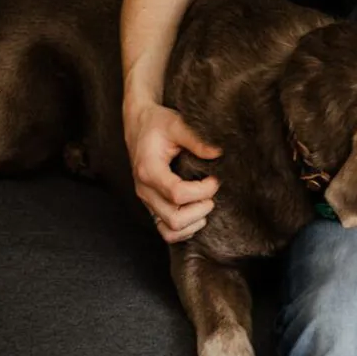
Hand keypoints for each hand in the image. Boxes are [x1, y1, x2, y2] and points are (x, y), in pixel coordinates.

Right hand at [125, 100, 222, 242]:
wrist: (138, 124)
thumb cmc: (157, 124)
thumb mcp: (176, 123)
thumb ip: (197, 139)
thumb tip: (218, 153)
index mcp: (149, 171)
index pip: (177, 194)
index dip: (202, 190)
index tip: (215, 179)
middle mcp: (144, 190)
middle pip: (174, 218)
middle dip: (200, 208)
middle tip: (212, 190)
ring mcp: (147, 201)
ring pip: (169, 230)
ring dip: (193, 222)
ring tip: (205, 201)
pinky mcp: (152, 205)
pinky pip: (166, 231)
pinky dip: (185, 229)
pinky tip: (197, 212)